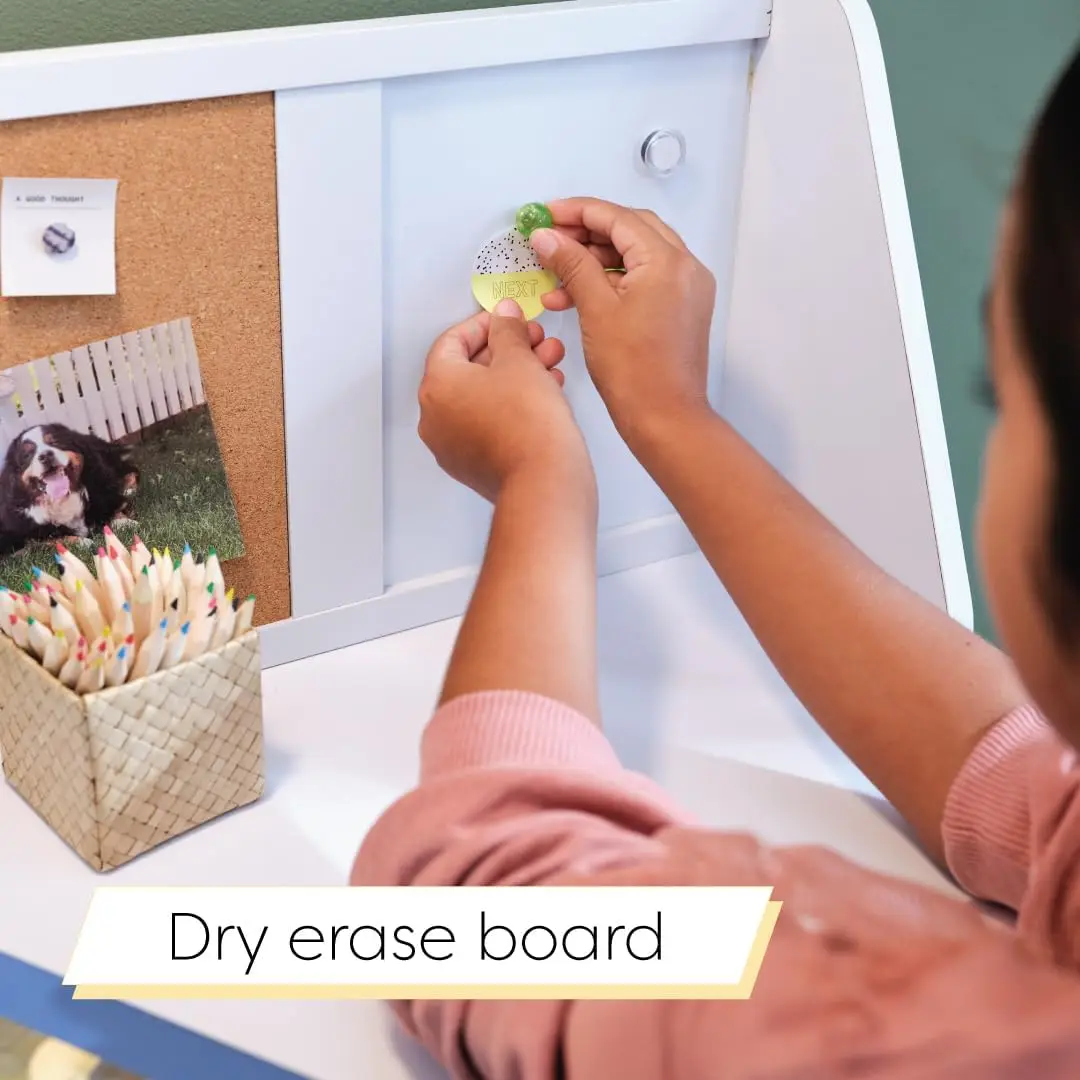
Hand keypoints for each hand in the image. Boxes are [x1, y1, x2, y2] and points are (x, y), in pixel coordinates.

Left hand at [418, 299, 592, 501]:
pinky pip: (488, 423)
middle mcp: (435, 418)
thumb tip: (504, 318)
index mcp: (436, 387)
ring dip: (515, 375)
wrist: (544, 481)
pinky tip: (543, 394)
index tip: (507, 320)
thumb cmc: (528, 426)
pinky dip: (511, 405)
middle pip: (469, 370)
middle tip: (534, 340)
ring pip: (482, 397)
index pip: (452, 341)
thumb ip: (508, 331)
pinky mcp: (473, 464)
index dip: (485, 324)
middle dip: (507, 350)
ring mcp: (452, 445)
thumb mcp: (519, 360)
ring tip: (548, 365)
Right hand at [529, 198, 716, 443]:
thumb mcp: (595, 310)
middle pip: (630, 230)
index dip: (577, 212)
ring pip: (636, 255)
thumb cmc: (635, 372)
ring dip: (595, 260)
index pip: (617, 217)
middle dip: (587, 232)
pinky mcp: (681, 309)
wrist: (664, 418)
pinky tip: (577, 296)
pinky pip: (645, 279)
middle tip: (551, 239)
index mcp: (667, 261)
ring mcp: (686, 289)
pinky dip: (612, 281)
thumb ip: (571, 264)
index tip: (546, 214)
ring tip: (556, 277)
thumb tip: (548, 236)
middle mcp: (685, 268)